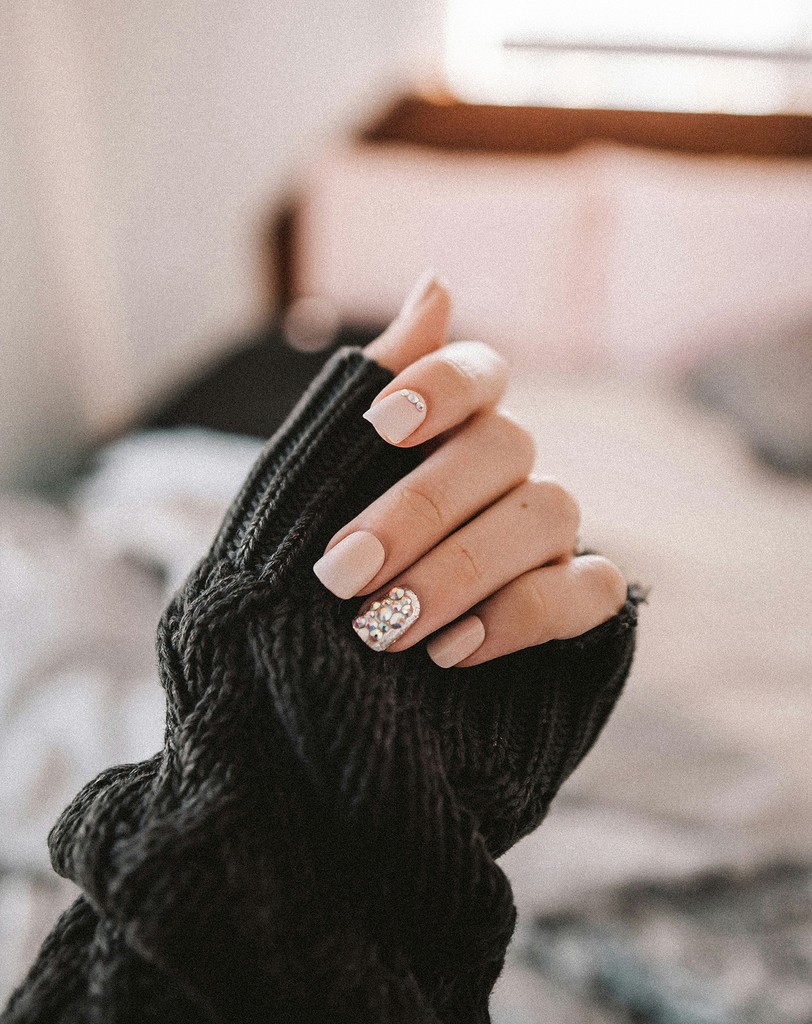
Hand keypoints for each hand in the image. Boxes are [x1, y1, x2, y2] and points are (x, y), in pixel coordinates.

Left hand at [313, 273, 627, 667]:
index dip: (441, 385)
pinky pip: (592, 590)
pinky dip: (523, 617)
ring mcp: (549, 531)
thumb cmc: (319, 561)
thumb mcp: (313, 478)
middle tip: (343, 573)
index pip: (479, 371)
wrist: (317, 671)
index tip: (382, 423)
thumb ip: (371, 390)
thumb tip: (438, 283)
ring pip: (549, 515)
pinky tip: (451, 650)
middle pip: (506, 447)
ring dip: (461, 571)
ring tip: (381, 628)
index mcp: (450, 427)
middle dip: (419, 511)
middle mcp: (509, 469)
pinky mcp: (577, 597)